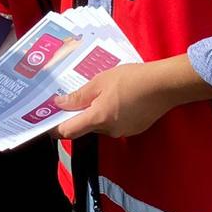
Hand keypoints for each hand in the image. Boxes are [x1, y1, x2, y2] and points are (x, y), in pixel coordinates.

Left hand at [55, 61, 186, 140]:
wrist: (165, 85)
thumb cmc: (131, 79)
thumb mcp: (101, 81)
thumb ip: (79, 95)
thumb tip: (59, 103)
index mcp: (98, 118)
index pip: (69, 131)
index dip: (55, 128)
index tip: (47, 121)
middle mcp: (110, 130)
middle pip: (86, 127)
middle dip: (79, 115)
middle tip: (75, 97)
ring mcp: (124, 131)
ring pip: (101, 125)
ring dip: (97, 113)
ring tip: (101, 92)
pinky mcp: (135, 129)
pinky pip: (116, 124)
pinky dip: (112, 114)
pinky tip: (118, 98)